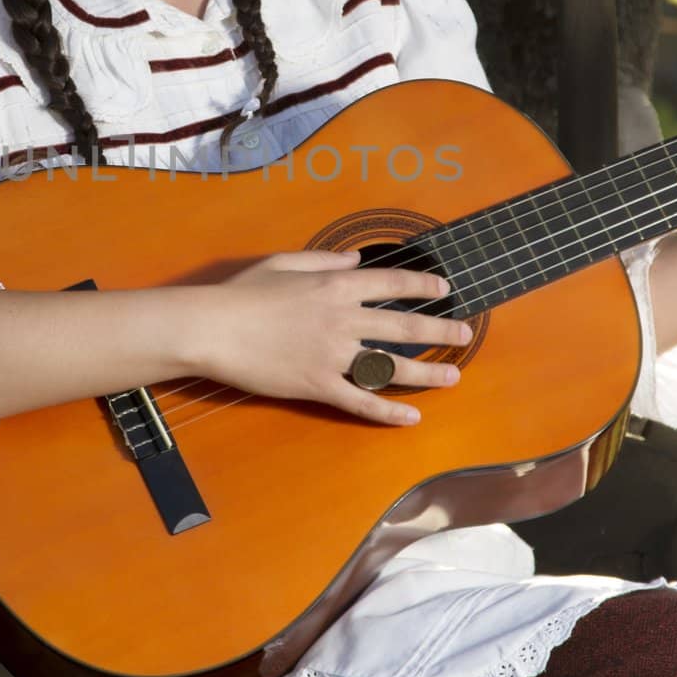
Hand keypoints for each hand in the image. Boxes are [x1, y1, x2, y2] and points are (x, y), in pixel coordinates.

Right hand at [197, 248, 469, 425]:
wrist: (212, 327)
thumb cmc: (242, 292)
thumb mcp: (283, 262)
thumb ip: (323, 258)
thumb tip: (355, 258)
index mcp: (335, 285)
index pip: (392, 282)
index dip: (423, 284)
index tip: (445, 288)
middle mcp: (343, 318)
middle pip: (403, 325)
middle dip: (440, 330)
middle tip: (464, 334)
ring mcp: (333, 354)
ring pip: (391, 366)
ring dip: (427, 373)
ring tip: (453, 377)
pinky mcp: (317, 385)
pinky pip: (360, 401)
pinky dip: (388, 412)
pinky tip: (411, 418)